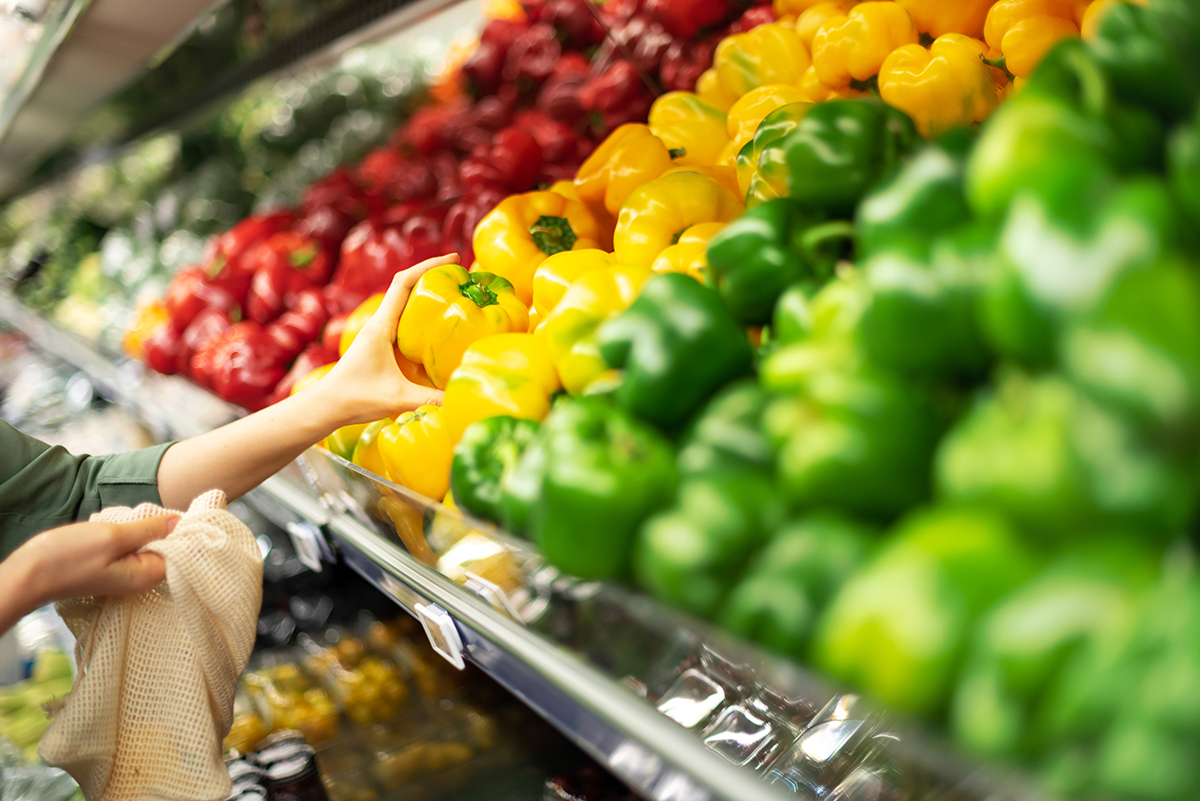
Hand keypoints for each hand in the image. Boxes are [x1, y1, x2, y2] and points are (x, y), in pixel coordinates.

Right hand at [0, 516, 177, 628]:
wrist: (28, 574)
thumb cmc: (69, 557)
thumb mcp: (113, 537)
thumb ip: (149, 529)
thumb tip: (178, 522)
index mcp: (147, 576)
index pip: (181, 551)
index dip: (182, 530)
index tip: (177, 511)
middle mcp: (141, 579)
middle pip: (167, 547)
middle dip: (160, 527)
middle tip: (144, 515)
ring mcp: (126, 574)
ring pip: (148, 544)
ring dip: (142, 528)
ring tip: (125, 521)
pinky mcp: (113, 567)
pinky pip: (132, 547)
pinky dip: (128, 534)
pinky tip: (117, 526)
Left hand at [319, 253, 459, 425]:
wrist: (326, 407)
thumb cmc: (354, 398)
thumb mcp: (396, 399)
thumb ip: (430, 399)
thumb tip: (462, 398)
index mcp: (381, 326)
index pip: (403, 282)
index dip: (428, 265)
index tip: (453, 258)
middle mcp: (380, 325)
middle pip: (407, 288)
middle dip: (434, 277)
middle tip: (462, 278)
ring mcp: (379, 335)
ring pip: (406, 306)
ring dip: (428, 297)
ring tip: (456, 297)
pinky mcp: (381, 347)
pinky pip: (405, 324)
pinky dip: (423, 319)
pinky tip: (438, 331)